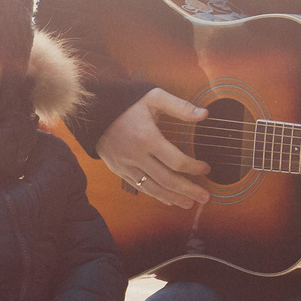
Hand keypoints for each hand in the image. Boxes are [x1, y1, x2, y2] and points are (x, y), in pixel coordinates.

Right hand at [97, 89, 211, 207]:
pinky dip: (156, 195)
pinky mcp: (119, 170)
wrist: (94, 110)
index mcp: (147, 138)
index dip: (194, 168)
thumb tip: (204, 114)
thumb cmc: (127, 102)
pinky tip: (168, 199)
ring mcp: (126, 165)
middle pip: (167, 180)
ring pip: (153, 188)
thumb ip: (180, 106)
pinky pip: (139, 186)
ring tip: (189, 204)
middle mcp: (136, 156)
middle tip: (205, 197)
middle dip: (188, 190)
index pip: (176, 161)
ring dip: (173, 198)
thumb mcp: (154, 97)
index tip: (206, 169)